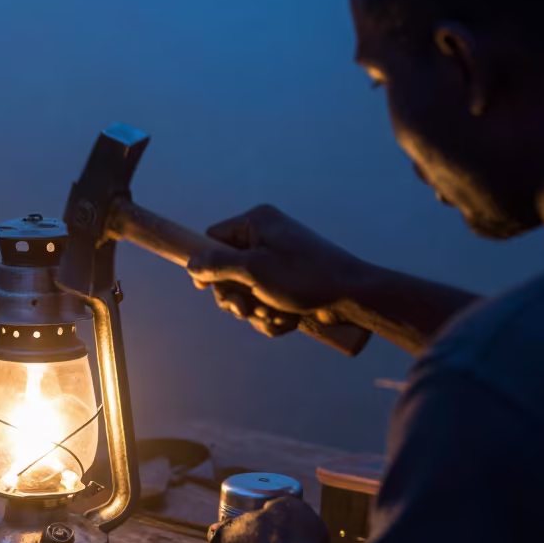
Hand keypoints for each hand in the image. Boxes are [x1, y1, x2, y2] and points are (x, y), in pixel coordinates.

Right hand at [188, 205, 367, 335]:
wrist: (353, 296)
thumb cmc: (305, 276)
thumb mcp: (254, 270)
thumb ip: (217, 265)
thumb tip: (190, 265)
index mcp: (257, 223)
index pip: (213, 238)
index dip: (206, 264)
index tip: (205, 288)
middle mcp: (266, 238)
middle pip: (226, 269)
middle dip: (235, 295)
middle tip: (245, 307)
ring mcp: (278, 262)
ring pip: (245, 291)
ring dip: (255, 310)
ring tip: (273, 314)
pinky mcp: (288, 284)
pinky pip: (264, 302)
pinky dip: (271, 315)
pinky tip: (286, 319)